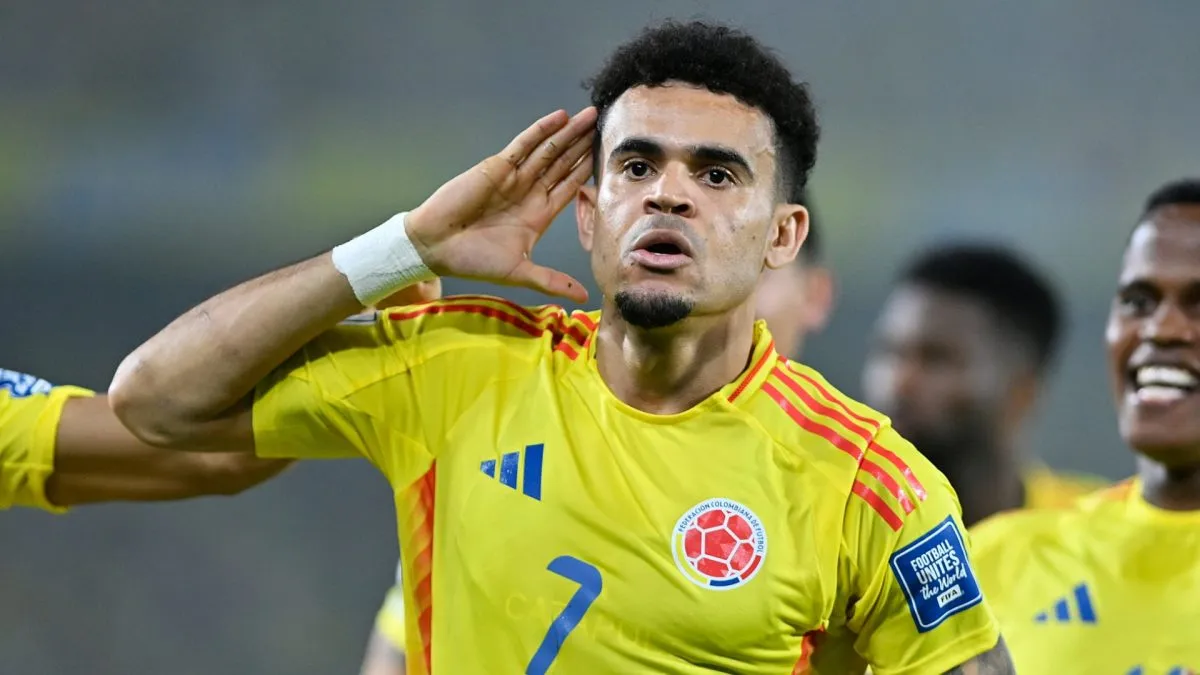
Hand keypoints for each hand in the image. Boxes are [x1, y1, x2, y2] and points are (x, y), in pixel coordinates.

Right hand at [406, 107, 596, 302]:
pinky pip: (524, 145)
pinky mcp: (497, 167)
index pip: (570, 189)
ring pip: (548, 151)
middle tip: (604, 126)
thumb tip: (583, 297)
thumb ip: (551, 281)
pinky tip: (560, 117)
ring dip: (569, 134)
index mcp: (538, 215)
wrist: (437, 247)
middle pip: (563, 164)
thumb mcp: (519, 273)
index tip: (608, 159)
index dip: (588, 173)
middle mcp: (529, 193)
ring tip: (589, 116)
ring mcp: (514, 178)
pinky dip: (542, 131)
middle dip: (582, 146)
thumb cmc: (473, 260)